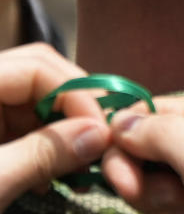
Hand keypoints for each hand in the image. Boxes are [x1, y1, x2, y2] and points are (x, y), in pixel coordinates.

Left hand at [0, 43, 107, 209]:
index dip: (76, 93)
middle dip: (75, 108)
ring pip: (36, 104)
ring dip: (66, 133)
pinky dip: (47, 149)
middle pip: (39, 77)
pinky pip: (23, 129)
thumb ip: (43, 154)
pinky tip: (56, 177)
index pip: (36, 66)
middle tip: (99, 140)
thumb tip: (100, 134)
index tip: (101, 130)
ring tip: (83, 167)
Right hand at [104, 91, 183, 213]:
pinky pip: (175, 206)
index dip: (121, 150)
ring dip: (168, 205)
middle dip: (149, 186)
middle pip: (141, 157)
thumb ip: (160, 133)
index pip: (137, 116)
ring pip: (155, 189)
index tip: (128, 181)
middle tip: (183, 199)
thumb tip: (117, 120)